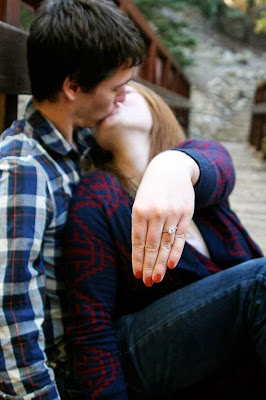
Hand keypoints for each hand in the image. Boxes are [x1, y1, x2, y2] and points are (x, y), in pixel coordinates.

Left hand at [131, 150, 199, 286]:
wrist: (171, 168)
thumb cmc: (151, 190)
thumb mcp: (140, 202)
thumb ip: (140, 225)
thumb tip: (141, 252)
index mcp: (139, 210)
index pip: (137, 241)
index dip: (138, 259)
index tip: (137, 274)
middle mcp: (156, 212)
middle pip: (152, 245)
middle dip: (149, 266)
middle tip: (147, 282)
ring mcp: (172, 213)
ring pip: (167, 243)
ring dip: (162, 263)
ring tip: (157, 278)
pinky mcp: (186, 213)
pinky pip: (181, 237)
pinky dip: (176, 252)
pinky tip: (171, 265)